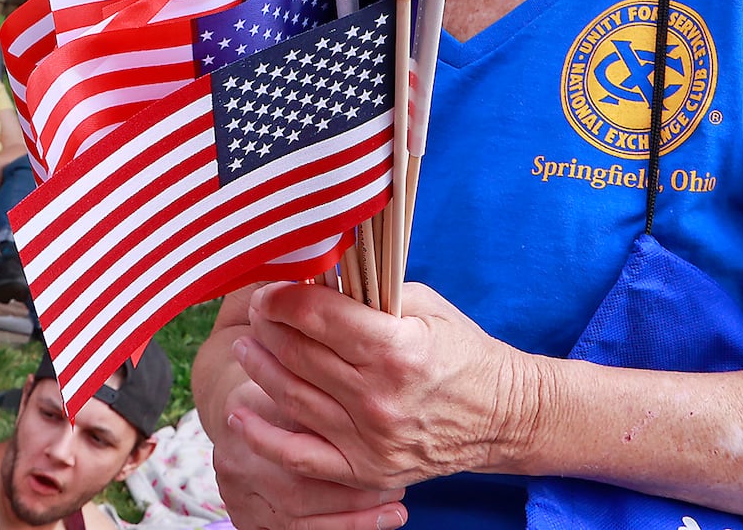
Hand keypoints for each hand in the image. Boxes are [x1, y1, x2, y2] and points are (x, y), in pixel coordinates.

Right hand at [212, 368, 407, 529]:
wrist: (239, 415)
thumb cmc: (277, 386)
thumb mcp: (289, 375)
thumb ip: (316, 389)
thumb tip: (366, 397)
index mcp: (241, 421)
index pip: (293, 446)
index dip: (340, 457)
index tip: (383, 455)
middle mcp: (234, 464)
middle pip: (296, 494)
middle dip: (352, 498)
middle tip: (397, 489)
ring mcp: (238, 497)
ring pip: (298, 522)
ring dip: (351, 520)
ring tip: (394, 511)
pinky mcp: (247, 520)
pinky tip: (372, 524)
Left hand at [229, 281, 536, 497]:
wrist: (503, 416)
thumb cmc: (461, 352)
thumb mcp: (423, 306)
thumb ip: (368, 294)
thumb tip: (315, 272)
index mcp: (396, 350)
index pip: (318, 316)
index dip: (282, 298)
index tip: (267, 288)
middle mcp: (379, 398)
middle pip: (299, 353)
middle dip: (267, 326)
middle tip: (256, 312)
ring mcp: (370, 439)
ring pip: (292, 397)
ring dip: (259, 367)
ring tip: (245, 346)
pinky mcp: (366, 469)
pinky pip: (300, 457)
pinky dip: (263, 437)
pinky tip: (239, 414)